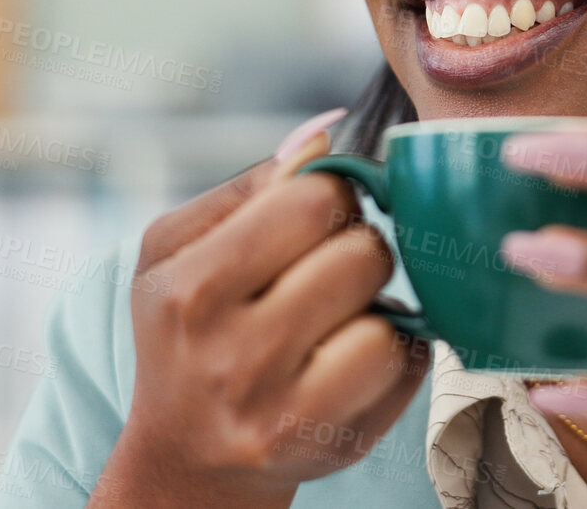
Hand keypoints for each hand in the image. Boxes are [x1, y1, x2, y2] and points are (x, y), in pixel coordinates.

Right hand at [92, 109, 429, 508]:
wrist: (187, 453)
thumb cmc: (186, 330)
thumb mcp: (177, 250)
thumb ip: (251, 187)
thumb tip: (324, 133)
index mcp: (190, 291)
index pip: (312, 201)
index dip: (331, 196)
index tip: (317, 217)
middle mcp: (235, 358)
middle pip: (361, 254)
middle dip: (358, 247)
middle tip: (330, 266)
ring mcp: (288, 410)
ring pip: (390, 317)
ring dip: (377, 304)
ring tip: (340, 313)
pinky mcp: (336, 444)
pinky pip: (409, 364)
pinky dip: (398, 348)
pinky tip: (357, 352)